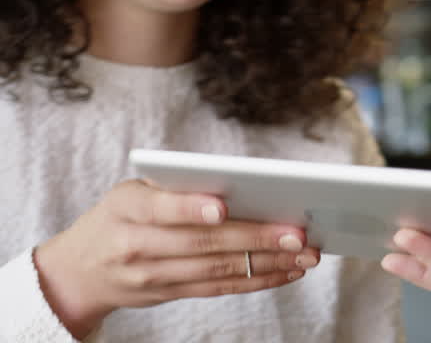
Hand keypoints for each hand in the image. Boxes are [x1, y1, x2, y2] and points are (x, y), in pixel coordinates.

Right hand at [34, 179, 319, 338]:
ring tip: (305, 255)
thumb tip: (244, 183)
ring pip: (217, 269)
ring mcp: (152, 276)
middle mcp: (136, 245)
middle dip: (255, 238)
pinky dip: (256, 280)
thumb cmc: (120, 217)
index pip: (161, 208)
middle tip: (298, 233)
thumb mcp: (132, 193)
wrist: (78, 271)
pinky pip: (218, 288)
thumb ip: (177, 188)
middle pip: (202, 243)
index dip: (192, 208)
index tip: (224, 207)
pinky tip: (287, 271)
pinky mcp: (169, 294)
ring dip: (267, 263)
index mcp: (127, 208)